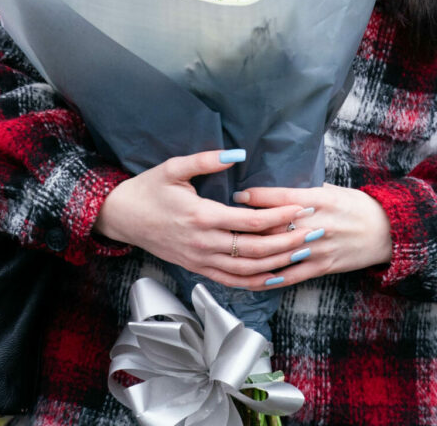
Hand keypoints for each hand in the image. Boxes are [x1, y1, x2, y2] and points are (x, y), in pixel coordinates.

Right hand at [95, 150, 305, 286]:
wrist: (122, 217)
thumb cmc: (148, 189)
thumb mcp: (174, 167)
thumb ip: (206, 160)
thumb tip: (237, 154)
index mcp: (201, 216)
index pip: (251, 221)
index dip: (280, 215)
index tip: (303, 208)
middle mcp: (203, 243)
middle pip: (256, 249)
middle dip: (289, 242)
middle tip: (315, 233)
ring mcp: (201, 260)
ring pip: (247, 270)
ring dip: (279, 263)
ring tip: (304, 253)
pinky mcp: (198, 269)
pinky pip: (232, 282)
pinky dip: (257, 282)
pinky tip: (276, 276)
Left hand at [228, 183, 393, 290]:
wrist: (387, 232)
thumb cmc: (356, 206)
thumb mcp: (332, 190)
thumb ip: (304, 192)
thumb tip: (274, 190)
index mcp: (320, 199)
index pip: (282, 198)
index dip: (257, 196)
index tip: (238, 195)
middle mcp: (318, 224)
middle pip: (276, 225)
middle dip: (249, 224)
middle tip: (227, 222)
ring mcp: (320, 248)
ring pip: (280, 252)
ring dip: (254, 252)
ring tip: (233, 249)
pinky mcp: (323, 266)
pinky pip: (292, 275)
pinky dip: (271, 278)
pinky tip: (252, 277)